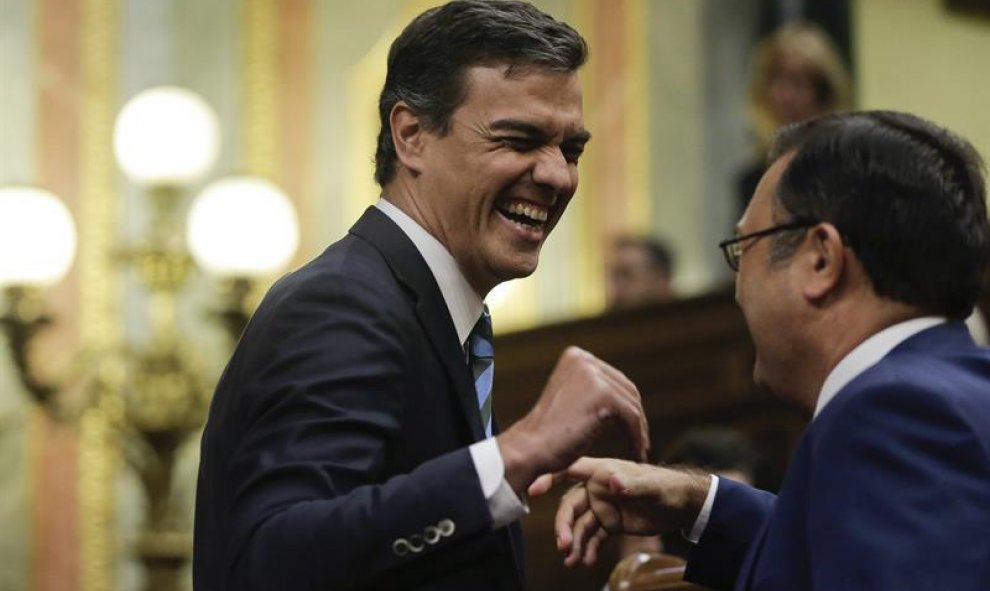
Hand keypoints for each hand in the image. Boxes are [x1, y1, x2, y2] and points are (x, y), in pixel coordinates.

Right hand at [497, 347, 648, 493]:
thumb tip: (624, 391)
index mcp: (575, 356)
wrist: (531, 448)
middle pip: (626, 388)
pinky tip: (637, 453)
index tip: (632, 426)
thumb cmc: (547, 433)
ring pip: (631, 404)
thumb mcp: (570, 399)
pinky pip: (631, 417)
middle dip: (635, 416)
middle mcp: (584, 360)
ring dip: (638, 429)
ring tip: (640, 449)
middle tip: (641, 440)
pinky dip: (637, 437)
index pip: (614, 378)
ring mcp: (592, 375)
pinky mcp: (602, 394)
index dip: (626, 403)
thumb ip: (590, 388)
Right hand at [539, 457, 710, 565]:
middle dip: (565, 525)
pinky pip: (592, 537)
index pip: (571, 470)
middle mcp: (598, 488)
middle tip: (563, 545)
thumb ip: (632, 484)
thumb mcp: (653, 487)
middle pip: (571, 505)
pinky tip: (585, 561)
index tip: (533, 490)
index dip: (550, 477)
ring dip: (573, 541)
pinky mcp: (610, 523)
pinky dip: (587, 549)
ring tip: (571, 560)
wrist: (683, 507)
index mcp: (604, 471)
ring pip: (580, 525)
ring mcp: (602, 507)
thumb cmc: (668, 488)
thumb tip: (612, 480)